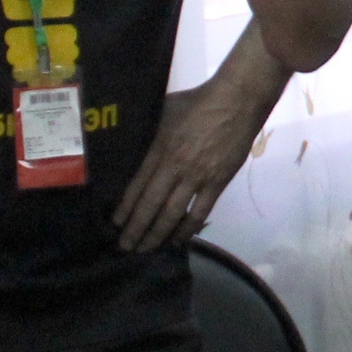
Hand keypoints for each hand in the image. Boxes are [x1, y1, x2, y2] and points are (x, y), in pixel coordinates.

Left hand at [114, 73, 263, 250]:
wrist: (236, 102)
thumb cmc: (197, 102)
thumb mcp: (164, 110)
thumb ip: (149, 130)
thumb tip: (132, 141)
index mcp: (159, 148)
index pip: (137, 186)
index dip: (125, 208)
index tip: (115, 224)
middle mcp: (175, 167)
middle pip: (151, 205)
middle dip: (136, 229)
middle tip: (125, 247)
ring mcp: (197, 177)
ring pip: (173, 214)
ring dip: (158, 234)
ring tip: (146, 249)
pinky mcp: (218, 183)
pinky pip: (200, 212)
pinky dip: (188, 229)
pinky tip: (178, 240)